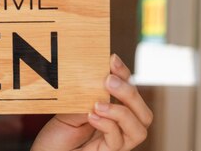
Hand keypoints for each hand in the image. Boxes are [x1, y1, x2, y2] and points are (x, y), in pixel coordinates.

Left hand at [31, 54, 152, 150]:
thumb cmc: (56, 135)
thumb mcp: (70, 109)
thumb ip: (85, 96)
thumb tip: (95, 75)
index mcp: (113, 114)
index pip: (130, 93)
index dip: (125, 75)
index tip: (111, 58)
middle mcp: (120, 130)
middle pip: (144, 113)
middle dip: (130, 93)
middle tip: (108, 80)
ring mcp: (115, 144)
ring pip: (139, 129)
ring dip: (121, 112)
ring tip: (97, 104)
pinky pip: (118, 142)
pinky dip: (108, 126)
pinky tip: (91, 116)